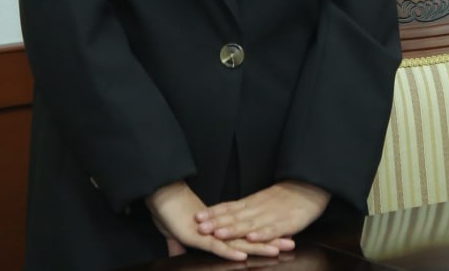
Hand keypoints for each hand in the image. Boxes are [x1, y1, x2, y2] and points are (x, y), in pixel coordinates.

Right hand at [146, 181, 284, 261]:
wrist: (157, 194)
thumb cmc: (166, 211)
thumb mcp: (175, 232)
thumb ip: (180, 243)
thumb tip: (178, 252)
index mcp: (217, 226)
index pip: (244, 232)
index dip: (262, 235)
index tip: (280, 237)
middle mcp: (217, 228)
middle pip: (247, 235)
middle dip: (270, 239)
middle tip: (291, 242)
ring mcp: (209, 232)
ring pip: (238, 240)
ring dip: (258, 246)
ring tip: (278, 249)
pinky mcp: (197, 236)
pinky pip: (216, 246)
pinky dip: (230, 251)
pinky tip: (244, 255)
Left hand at [196, 180, 329, 243]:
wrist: (309, 187)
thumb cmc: (286, 197)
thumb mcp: (263, 201)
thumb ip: (248, 211)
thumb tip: (230, 221)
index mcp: (252, 203)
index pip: (229, 207)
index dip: (213, 212)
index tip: (198, 216)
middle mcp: (258, 209)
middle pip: (234, 216)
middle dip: (216, 222)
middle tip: (200, 227)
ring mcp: (271, 216)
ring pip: (249, 224)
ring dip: (233, 230)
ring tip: (219, 234)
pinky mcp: (286, 223)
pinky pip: (272, 230)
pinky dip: (261, 235)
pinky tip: (251, 239)